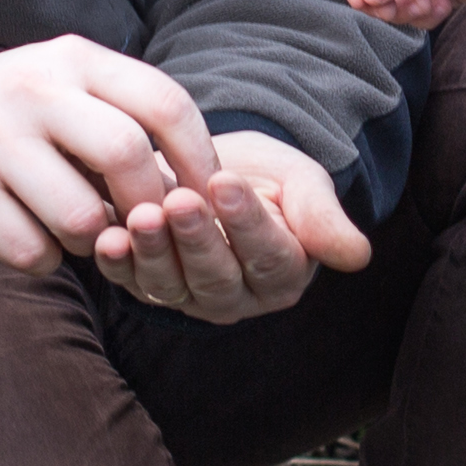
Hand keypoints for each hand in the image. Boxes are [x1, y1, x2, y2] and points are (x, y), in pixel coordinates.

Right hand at [0, 37, 222, 273]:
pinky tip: (36, 237)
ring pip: (80, 216)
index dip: (200, 155)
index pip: (164, 101)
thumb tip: (198, 184)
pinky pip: (32, 251)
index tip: (209, 193)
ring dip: (95, 240)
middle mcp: (31, 91)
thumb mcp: (63, 83)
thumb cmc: (11, 113)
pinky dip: (47, 259)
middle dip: (150, 204)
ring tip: (82, 227)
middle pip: (126, 154)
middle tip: (146, 224)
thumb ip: (124, 114)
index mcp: (72, 59)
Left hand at [90, 132, 376, 321]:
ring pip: (172, 284)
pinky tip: (108, 237)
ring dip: (154, 251)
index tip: (228, 182)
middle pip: (217, 277)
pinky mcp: (146, 286)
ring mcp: (188, 297)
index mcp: (283, 274)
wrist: (213, 168)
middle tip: (181, 201)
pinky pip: (130, 281)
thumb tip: (357, 257)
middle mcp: (236, 297)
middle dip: (197, 239)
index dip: (248, 223)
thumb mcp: (302, 183)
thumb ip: (323, 217)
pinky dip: (117, 263)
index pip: (269, 256)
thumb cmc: (266, 175)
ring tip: (143, 215)